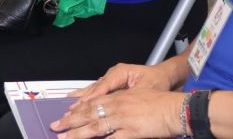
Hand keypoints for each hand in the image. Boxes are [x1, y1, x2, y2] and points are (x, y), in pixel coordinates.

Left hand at [52, 88, 183, 138]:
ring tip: (65, 138)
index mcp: (119, 97)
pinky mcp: (131, 132)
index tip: (66, 114)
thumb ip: (121, 103)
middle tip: (57, 126)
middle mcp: (118, 106)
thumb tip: (109, 112)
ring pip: (95, 126)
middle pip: (89, 113)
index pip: (93, 102)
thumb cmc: (161, 102)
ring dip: (78, 134)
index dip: (78, 109)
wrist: (176, 108)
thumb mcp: (138, 97)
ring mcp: (123, 119)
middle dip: (71, 121)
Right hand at [69, 63, 172, 104]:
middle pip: (94, 88)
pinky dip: (86, 98)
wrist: (167, 76)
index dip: (92, 97)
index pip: (103, 86)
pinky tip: (76, 101)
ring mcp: (112, 78)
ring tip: (68, 108)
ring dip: (81, 100)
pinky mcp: (112, 84)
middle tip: (69, 112)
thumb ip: (131, 100)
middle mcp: (114, 74)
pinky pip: (96, 92)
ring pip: (93, 90)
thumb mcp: (146, 91)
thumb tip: (118, 109)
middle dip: (81, 101)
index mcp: (121, 72)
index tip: (82, 106)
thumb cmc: (159, 81)